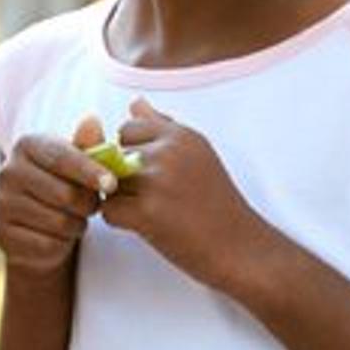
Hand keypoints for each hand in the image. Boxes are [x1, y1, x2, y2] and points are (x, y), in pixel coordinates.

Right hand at [0, 128, 110, 273]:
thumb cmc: (62, 185)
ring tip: (76, 219)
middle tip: (93, 205)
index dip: (90, 171)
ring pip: (59, 222)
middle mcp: (7, 173)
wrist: (34, 225)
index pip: (61, 157)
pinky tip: (60, 236)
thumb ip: (87, 146)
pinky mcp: (1, 235)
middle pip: (64, 194)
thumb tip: (93, 121)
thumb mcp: (76, 164)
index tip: (112, 183)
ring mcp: (0, 204)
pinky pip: (47, 245)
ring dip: (77, 225)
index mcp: (25, 146)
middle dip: (88, 203)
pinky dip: (62, 244)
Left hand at [102, 99, 280, 296]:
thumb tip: (135, 102)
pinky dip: (120, 222)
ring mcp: (156, 181)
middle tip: (151, 196)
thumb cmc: (217, 204)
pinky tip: (146, 227)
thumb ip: (163, 127)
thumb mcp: (197, 154)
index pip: (129, 127)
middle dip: (122, 173)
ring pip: (108, 182)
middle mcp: (168, 151)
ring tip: (151, 211)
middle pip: (114, 154)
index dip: (131, 151)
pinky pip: (109, 210)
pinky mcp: (147, 213)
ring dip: (121, 198)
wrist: (241, 247)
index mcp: (181, 135)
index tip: (151, 172)